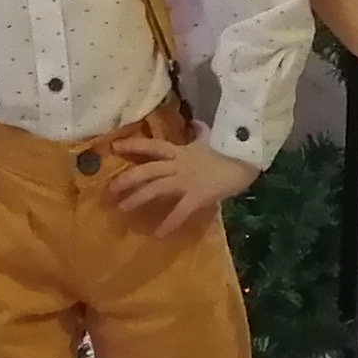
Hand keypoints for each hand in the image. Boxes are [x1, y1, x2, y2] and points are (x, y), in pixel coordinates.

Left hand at [108, 135, 260, 239]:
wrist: (247, 161)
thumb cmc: (230, 151)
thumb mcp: (211, 140)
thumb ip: (200, 133)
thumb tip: (196, 123)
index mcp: (180, 151)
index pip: (152, 146)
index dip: (133, 145)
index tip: (113, 147)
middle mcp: (179, 164)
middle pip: (147, 169)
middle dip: (127, 178)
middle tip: (110, 189)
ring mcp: (187, 180)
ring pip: (157, 188)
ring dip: (138, 198)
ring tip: (123, 209)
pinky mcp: (198, 195)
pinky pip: (180, 210)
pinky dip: (169, 222)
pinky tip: (158, 234)